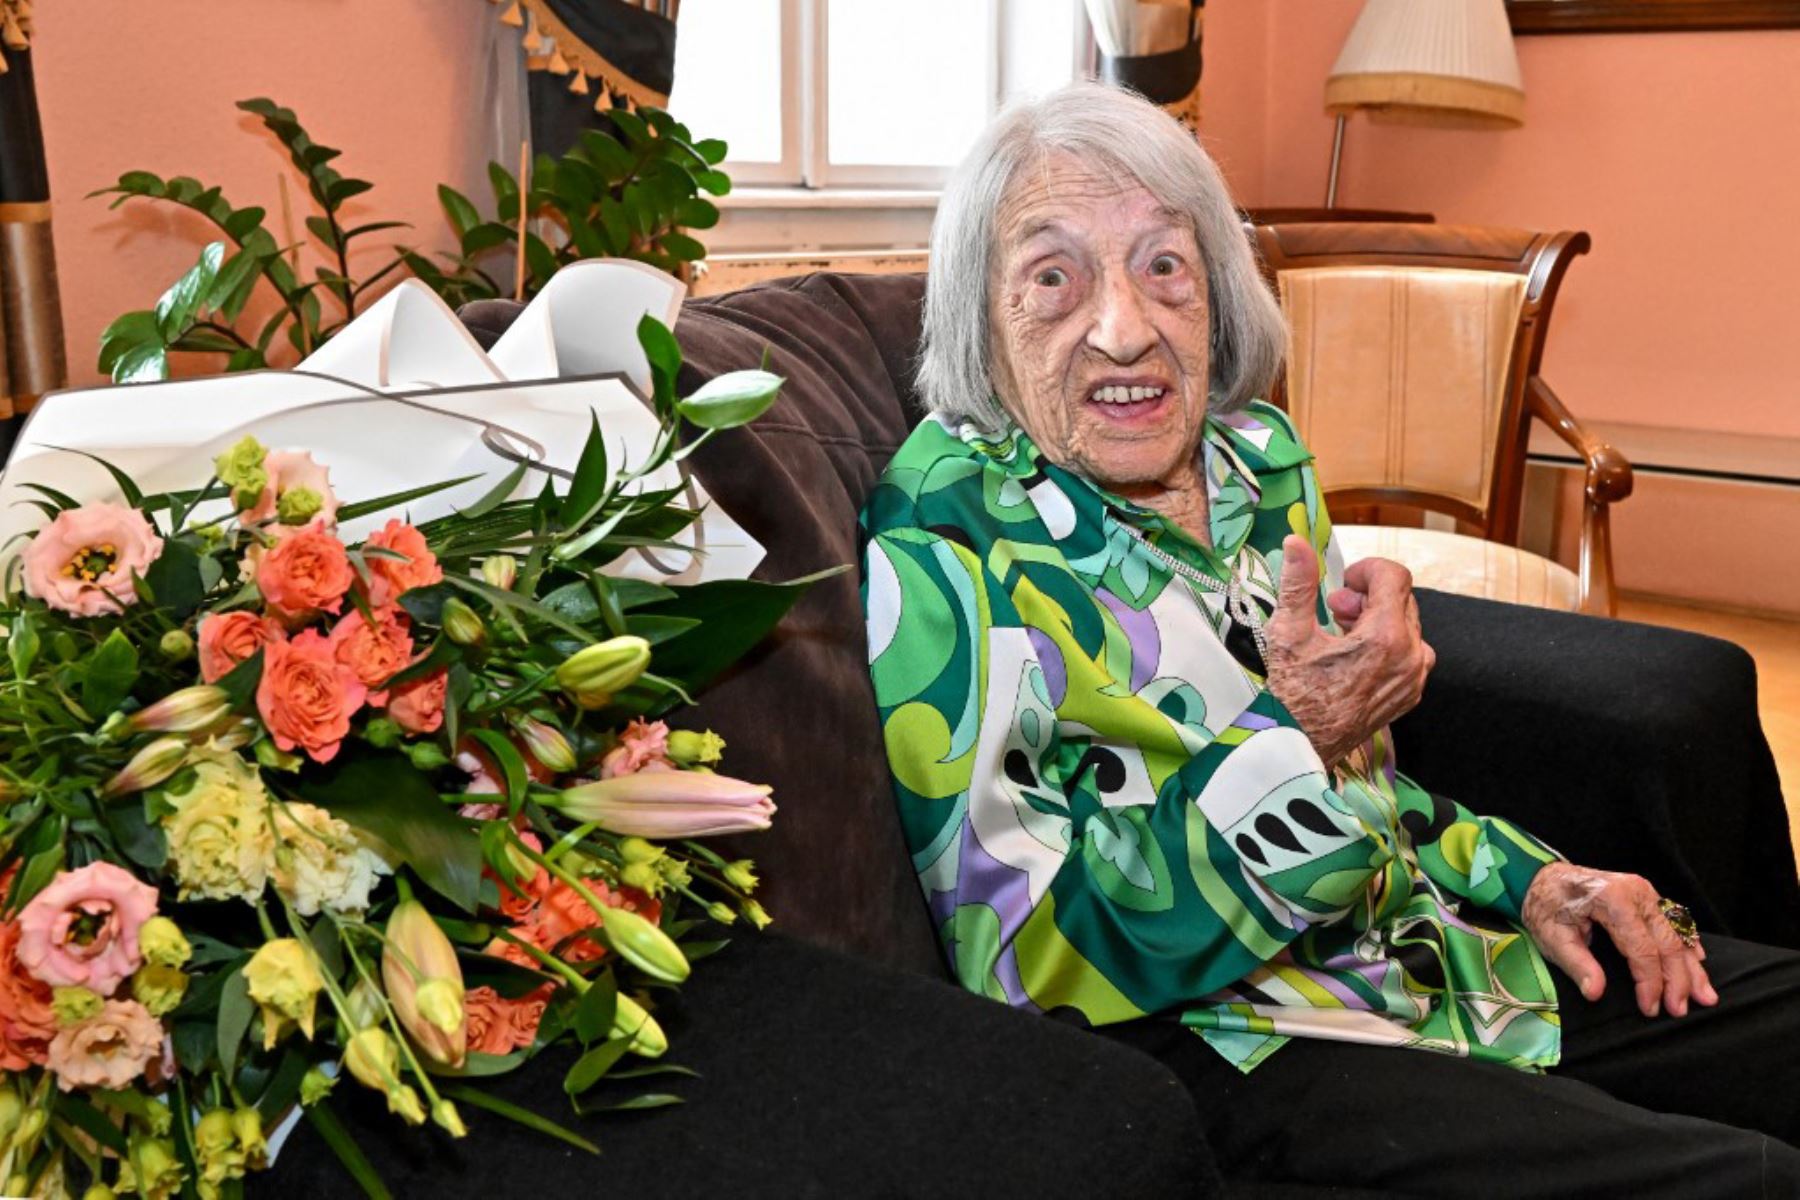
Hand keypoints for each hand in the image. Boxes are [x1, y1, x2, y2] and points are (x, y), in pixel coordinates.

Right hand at [1264, 537, 1435, 767]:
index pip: (1395, 576)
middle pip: (1401, 599)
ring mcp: (1413, 677)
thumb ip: (1298, 583)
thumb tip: (1296, 543)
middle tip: (1333, 613)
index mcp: (1385, 636)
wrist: (1300, 744)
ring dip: (1377, 621)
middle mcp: (1410, 656)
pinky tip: (1354, 659)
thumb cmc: (1292, 693)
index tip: (1344, 583)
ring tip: (1342, 637)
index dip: (1368, 570)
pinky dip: (1385, 646)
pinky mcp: (1410, 693)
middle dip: (1367, 597)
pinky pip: (1409, 653)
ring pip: (1406, 626)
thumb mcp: (1289, 632)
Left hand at [1521, 861, 1717, 1017]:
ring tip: (1706, 997)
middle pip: (1668, 943)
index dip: (1650, 983)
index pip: (1642, 950)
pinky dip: (1689, 945)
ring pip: (1678, 934)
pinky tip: (1699, 964)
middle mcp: (1637, 892)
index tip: (1650, 1009)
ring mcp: (1646, 892)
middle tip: (1680, 1011)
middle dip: (1678, 980)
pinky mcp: (1649, 896)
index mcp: (1613, 900)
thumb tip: (1595, 993)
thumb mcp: (1552, 937)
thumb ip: (1576, 965)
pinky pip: (1676, 923)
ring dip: (1692, 967)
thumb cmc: (1547, 907)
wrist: (1544, 878)